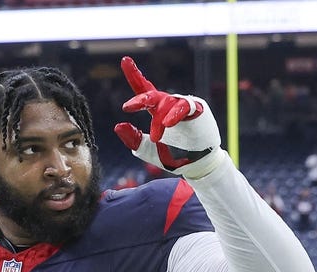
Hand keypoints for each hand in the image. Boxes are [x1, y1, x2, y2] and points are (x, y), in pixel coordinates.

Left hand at [113, 56, 224, 179]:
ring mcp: (184, 105)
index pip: (144, 90)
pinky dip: (175, 114)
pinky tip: (168, 123)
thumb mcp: (147, 149)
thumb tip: (117, 125)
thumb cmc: (173, 156)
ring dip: (159, 121)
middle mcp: (169, 105)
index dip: (135, 75)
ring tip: (157, 138)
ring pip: (166, 104)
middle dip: (140, 99)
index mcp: (157, 111)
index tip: (125, 60)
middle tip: (127, 107)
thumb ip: (133, 139)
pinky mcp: (198, 109)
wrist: (197, 166)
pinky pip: (185, 105)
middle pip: (151, 95)